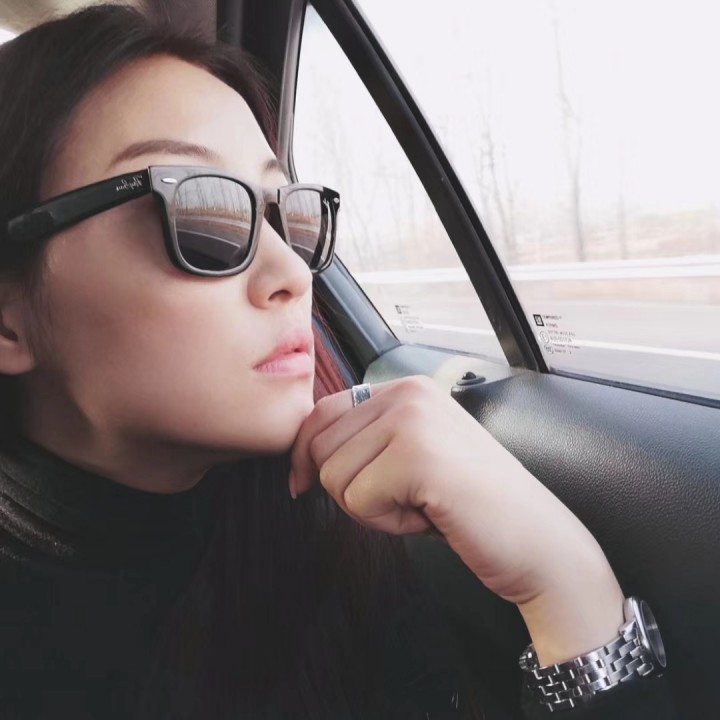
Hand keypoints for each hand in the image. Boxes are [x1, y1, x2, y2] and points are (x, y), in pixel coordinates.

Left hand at [290, 376, 624, 662]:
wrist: (537, 541)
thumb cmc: (473, 506)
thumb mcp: (412, 458)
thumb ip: (370, 442)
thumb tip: (303, 456)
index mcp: (407, 389)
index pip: (322, 412)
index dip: (304, 454)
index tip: (302, 485)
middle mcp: (408, 393)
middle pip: (320, 447)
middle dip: (350, 489)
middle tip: (404, 500)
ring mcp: (414, 420)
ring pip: (333, 476)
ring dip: (371, 508)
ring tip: (422, 505)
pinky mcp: (417, 456)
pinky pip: (358, 500)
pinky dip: (388, 522)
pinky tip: (430, 516)